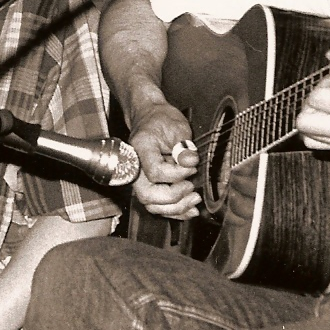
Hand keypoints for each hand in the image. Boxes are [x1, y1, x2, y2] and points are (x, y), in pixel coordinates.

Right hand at [129, 99, 200, 219]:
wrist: (150, 117)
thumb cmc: (161, 120)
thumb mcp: (177, 127)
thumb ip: (184, 146)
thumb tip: (189, 162)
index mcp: (141, 148)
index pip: (154, 171)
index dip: (176, 174)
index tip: (192, 168)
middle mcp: (136, 166)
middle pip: (147, 195)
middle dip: (173, 197)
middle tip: (191, 187)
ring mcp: (140, 178)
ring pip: (151, 205)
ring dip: (175, 208)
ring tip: (194, 199)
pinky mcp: (148, 185)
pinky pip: (157, 206)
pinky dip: (174, 212)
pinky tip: (189, 209)